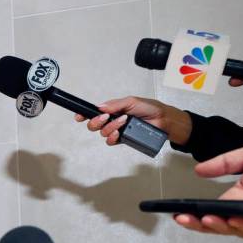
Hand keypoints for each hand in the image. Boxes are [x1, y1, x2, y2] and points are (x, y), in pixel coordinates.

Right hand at [74, 97, 192, 144]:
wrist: (164, 121)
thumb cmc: (150, 109)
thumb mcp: (132, 101)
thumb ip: (115, 104)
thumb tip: (100, 107)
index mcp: (113, 109)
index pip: (95, 112)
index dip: (84, 114)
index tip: (78, 116)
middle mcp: (113, 120)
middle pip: (94, 125)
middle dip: (96, 122)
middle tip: (105, 118)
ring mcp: (117, 131)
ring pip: (103, 133)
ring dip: (110, 127)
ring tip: (123, 122)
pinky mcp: (123, 139)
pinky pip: (111, 141)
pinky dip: (112, 137)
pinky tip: (119, 133)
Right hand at [173, 139, 242, 236]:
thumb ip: (225, 163)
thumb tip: (198, 170)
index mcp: (242, 197)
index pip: (214, 210)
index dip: (196, 212)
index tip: (178, 211)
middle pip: (221, 224)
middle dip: (201, 223)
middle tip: (184, 219)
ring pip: (240, 230)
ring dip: (221, 226)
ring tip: (206, 219)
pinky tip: (234, 222)